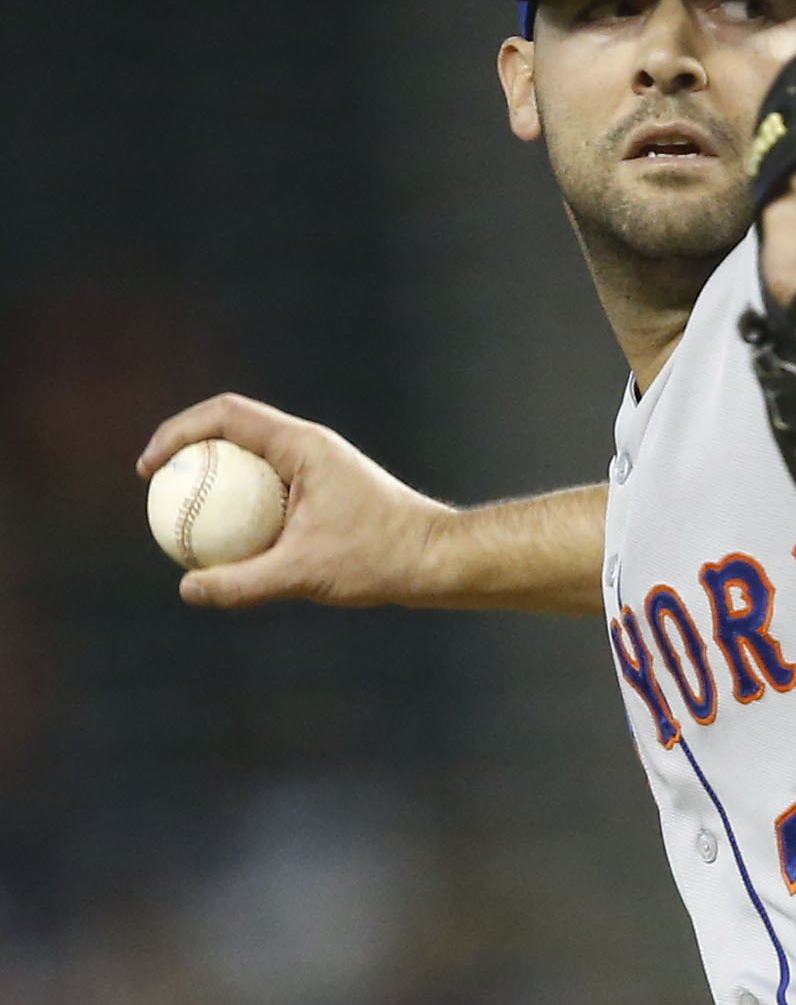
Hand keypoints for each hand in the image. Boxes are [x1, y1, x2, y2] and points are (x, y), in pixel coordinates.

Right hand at [136, 393, 451, 608]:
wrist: (436, 559)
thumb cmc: (379, 558)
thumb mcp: (304, 574)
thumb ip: (243, 582)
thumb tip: (188, 590)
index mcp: (301, 445)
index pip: (225, 415)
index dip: (177, 432)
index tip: (149, 469)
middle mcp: (308, 445)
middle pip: (231, 430)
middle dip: (186, 451)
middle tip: (155, 491)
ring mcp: (316, 466)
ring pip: (249, 460)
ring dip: (212, 478)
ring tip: (179, 516)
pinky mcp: (322, 489)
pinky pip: (267, 488)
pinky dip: (239, 506)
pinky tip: (223, 545)